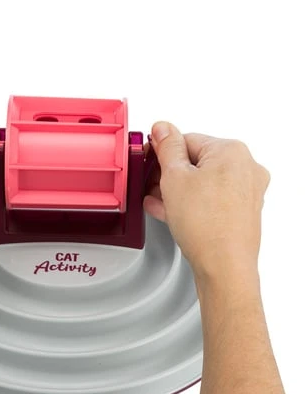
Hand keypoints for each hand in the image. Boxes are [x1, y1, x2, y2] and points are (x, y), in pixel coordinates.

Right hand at [144, 122, 269, 280]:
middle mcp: (245, 168)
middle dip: (169, 173)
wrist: (223, 265)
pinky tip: (170, 211)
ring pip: (202, 183)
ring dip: (176, 190)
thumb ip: (167, 148)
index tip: (147, 160)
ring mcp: (245, 192)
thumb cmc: (207, 225)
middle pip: (196, 161)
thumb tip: (163, 129)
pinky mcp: (240, 212)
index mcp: (232, 151)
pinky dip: (189, 203)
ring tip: (155, 199)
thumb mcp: (174, 178)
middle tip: (149, 182)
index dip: (161, 151)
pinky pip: (209, 200)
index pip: (187, 139)